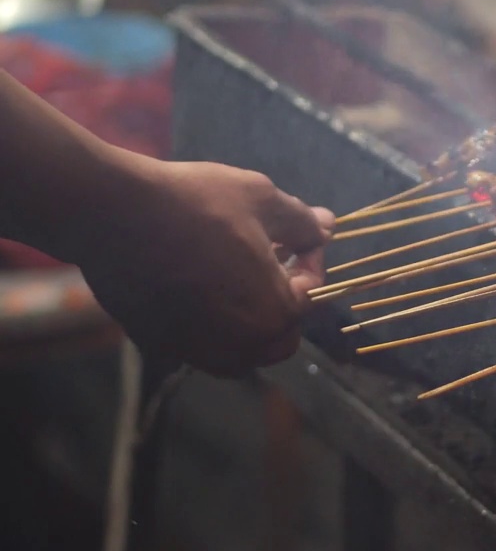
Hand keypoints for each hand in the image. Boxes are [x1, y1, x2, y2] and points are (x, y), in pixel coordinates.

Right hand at [74, 154, 334, 375]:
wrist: (113, 211)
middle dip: (283, 301)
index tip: (295, 235)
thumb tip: (327, 227)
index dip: (310, 259)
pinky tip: (198, 285)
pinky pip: (199, 344)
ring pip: (240, 348)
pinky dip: (209, 323)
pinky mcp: (159, 345)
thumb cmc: (196, 202)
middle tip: (269, 261)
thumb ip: (301, 222)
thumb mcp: (261, 199)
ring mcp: (196, 350)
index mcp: (276, 313)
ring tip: (234, 273)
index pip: (312, 294)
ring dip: (247, 319)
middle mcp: (241, 345)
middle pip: (281, 335)